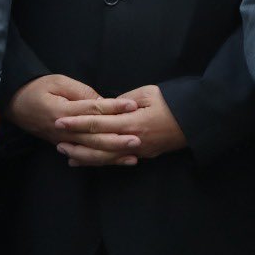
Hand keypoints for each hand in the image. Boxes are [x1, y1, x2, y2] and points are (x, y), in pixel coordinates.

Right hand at [10, 74, 138, 164]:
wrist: (14, 103)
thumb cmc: (36, 88)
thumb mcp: (57, 81)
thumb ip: (80, 92)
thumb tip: (102, 101)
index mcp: (62, 110)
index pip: (92, 110)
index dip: (113, 108)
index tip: (132, 106)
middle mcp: (64, 130)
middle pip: (94, 137)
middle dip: (117, 139)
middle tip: (138, 138)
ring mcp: (63, 141)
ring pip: (91, 151)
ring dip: (113, 154)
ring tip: (134, 154)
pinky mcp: (63, 145)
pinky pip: (85, 155)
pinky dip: (102, 159)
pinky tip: (117, 160)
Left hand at [53, 84, 185, 165]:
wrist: (197, 119)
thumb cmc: (172, 101)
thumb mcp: (147, 93)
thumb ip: (123, 101)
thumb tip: (106, 107)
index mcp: (132, 122)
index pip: (98, 122)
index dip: (77, 122)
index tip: (60, 121)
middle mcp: (133, 140)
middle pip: (99, 144)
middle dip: (76, 143)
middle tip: (56, 140)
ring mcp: (139, 150)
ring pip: (107, 158)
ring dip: (86, 156)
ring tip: (67, 153)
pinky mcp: (144, 154)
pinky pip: (118, 160)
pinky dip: (101, 161)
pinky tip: (87, 160)